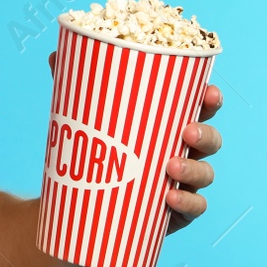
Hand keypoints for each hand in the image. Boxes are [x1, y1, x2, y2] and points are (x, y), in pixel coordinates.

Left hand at [47, 51, 222, 234]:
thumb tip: (55, 55)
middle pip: (210, 140)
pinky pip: (194, 207)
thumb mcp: (88, 118)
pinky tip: (170, 198)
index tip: (209, 92)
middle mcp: (182, 151)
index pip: (199, 108)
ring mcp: (182, 182)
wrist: (87, 201)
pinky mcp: (175, 210)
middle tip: (187, 131)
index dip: (210, 100)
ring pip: (205, 174)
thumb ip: (76, 89)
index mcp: (169, 124)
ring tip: (171, 167)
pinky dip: (188, 202)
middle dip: (206, 134)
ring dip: (195, 170)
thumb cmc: (100, 150)